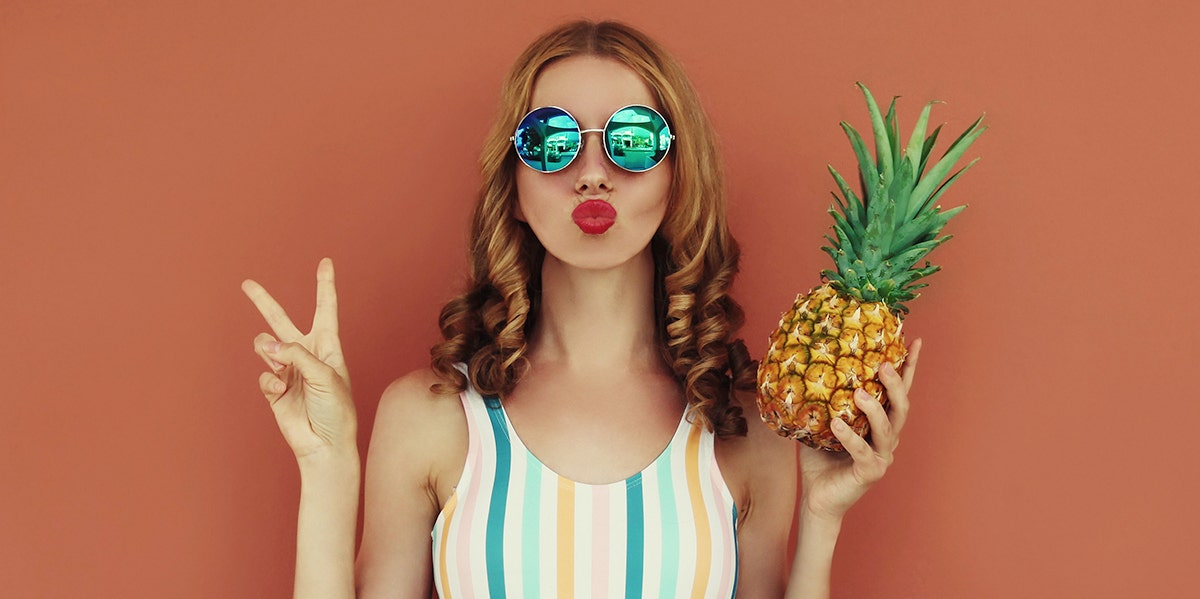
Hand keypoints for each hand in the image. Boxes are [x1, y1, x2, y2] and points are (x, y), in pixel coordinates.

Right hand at [243, 258, 355, 459]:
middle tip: (247, 284)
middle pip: (282, 320)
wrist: (325, 444)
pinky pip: (264, 376)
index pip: (325, 308)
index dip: (324, 285)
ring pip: (265, 347)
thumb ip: (295, 355)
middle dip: (264, 302)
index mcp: (327, 346)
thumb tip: (265, 344)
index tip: (325, 262)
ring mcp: (288, 371)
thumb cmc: (336, 410)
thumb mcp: (324, 375)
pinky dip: (271, 383)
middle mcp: (306, 354)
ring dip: (268, 352)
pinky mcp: (274, 389)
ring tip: (279, 367)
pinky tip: (282, 394)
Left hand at [797, 338, 920, 521]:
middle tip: (884, 365)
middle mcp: (886, 439)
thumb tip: (803, 366)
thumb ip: (821, 399)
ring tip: (860, 393)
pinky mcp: (870, 473)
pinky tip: (836, 424)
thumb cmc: (819, 460)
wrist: (816, 498)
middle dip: (896, 384)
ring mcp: (881, 457)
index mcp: (879, 424)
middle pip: (901, 407)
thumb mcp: (820, 423)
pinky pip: (862, 452)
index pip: (898, 392)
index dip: (908, 368)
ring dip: (875, 409)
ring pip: (887, 429)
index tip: (914, 341)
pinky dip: (850, 437)